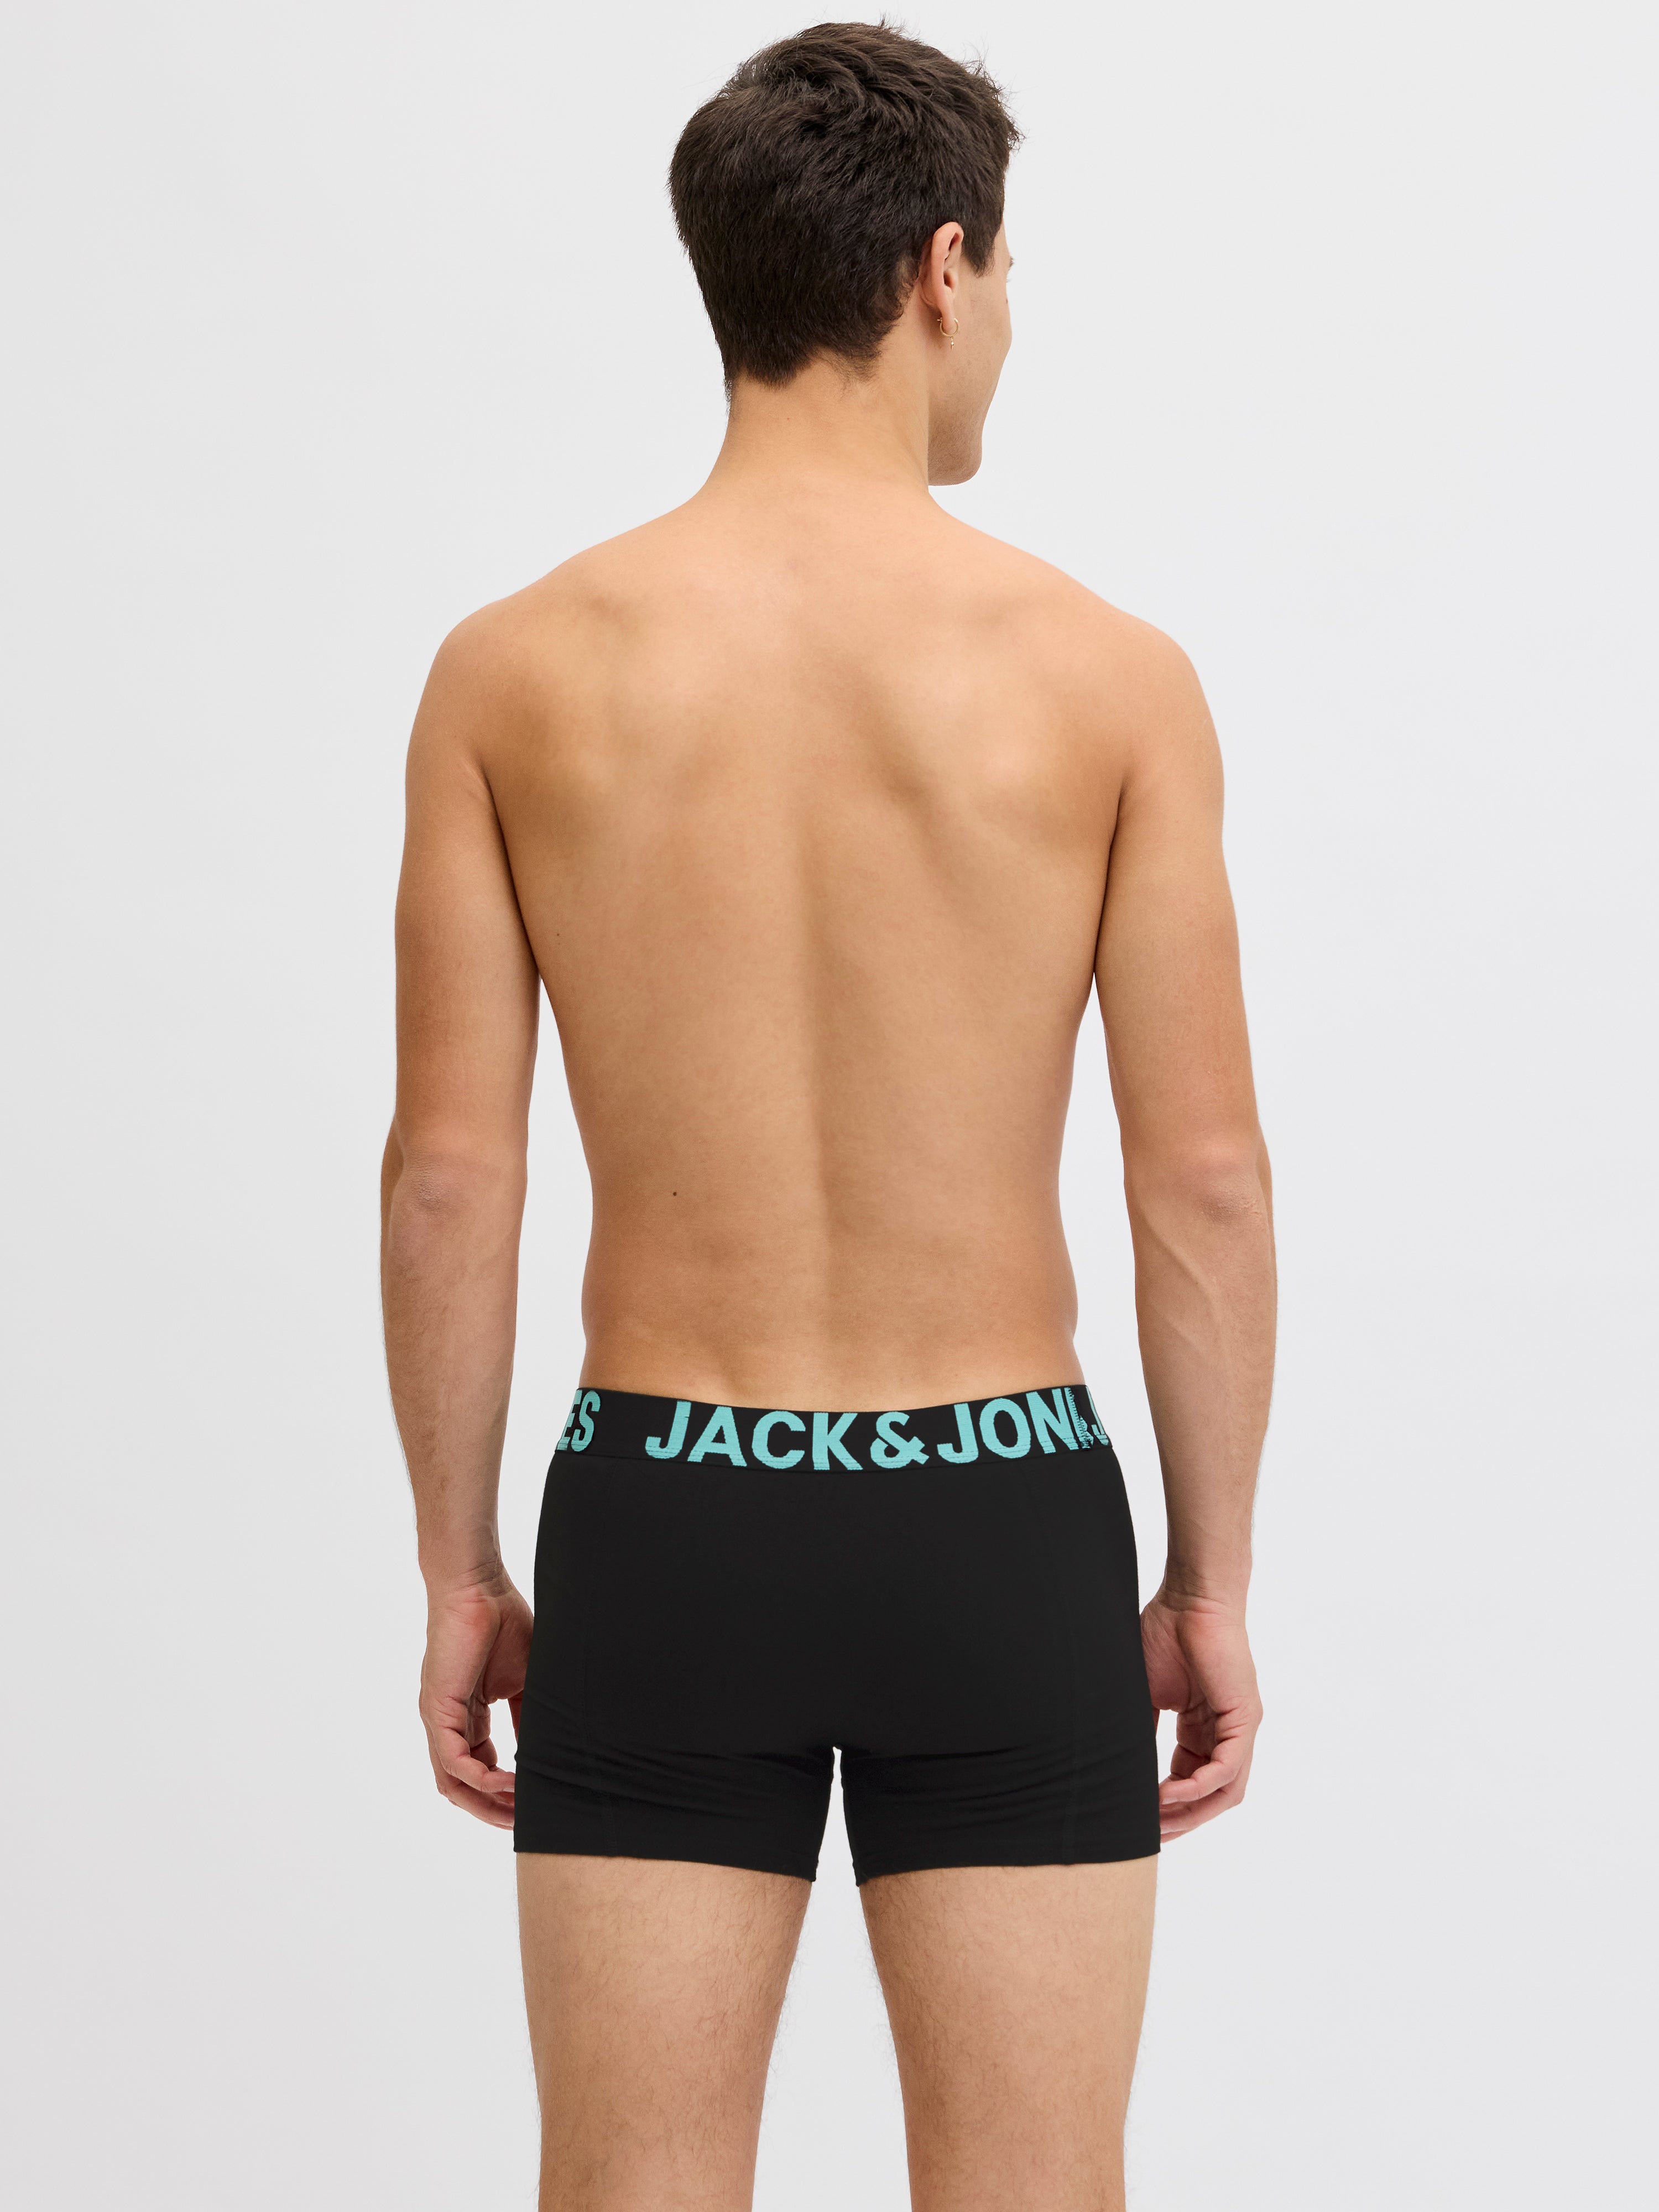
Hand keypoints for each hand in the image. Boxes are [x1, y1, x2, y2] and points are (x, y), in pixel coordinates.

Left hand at [419, 1573, 533, 1830]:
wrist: (479, 1586)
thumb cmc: (502, 1621)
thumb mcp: (525, 1679)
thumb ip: (528, 1717)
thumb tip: (543, 1752)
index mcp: (467, 1716)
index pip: (479, 1769)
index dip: (503, 1793)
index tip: (532, 1805)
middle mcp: (448, 1723)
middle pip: (462, 1786)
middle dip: (493, 1810)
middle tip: (524, 1826)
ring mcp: (439, 1719)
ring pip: (453, 1781)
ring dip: (485, 1803)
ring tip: (519, 1813)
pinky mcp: (437, 1709)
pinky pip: (453, 1760)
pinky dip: (481, 1778)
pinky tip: (509, 1783)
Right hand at [1141, 1588, 1260, 1840]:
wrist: (1189, 1599)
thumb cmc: (1164, 1633)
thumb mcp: (1144, 1692)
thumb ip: (1140, 1730)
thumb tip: (1117, 1764)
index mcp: (1203, 1727)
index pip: (1191, 1780)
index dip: (1168, 1805)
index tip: (1139, 1819)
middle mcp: (1226, 1732)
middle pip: (1211, 1795)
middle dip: (1181, 1820)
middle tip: (1150, 1835)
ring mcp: (1239, 1727)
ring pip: (1225, 1790)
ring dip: (1193, 1812)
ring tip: (1158, 1820)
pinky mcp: (1245, 1718)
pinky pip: (1228, 1768)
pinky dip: (1200, 1786)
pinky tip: (1170, 1793)